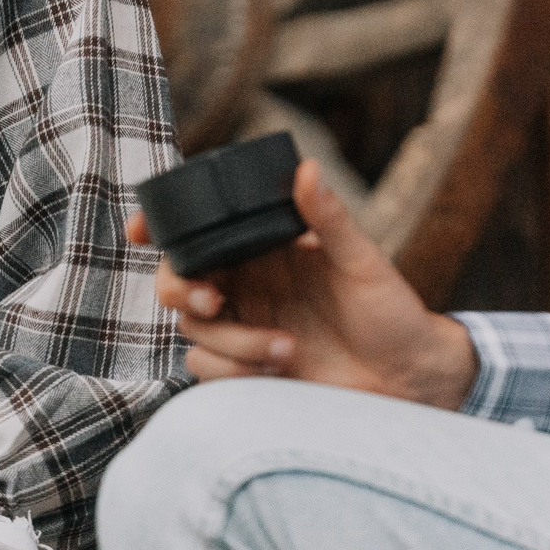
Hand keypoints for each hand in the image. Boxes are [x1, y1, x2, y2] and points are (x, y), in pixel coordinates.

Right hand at [131, 159, 478, 409]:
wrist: (408, 380)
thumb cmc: (393, 313)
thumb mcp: (363, 262)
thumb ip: (329, 218)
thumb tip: (306, 169)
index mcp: (266, 251)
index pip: (202, 232)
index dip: (161, 228)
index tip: (140, 231)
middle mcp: (248, 286)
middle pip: (178, 280)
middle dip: (180, 288)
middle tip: (212, 300)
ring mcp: (244, 328)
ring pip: (192, 328)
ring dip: (232, 340)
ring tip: (286, 348)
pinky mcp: (246, 371)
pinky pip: (207, 367)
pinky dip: (235, 371)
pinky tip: (280, 369)